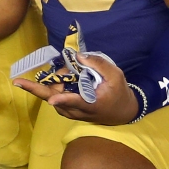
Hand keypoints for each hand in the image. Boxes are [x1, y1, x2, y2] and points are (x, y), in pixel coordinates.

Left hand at [12, 47, 138, 125]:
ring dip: (56, 80)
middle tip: (55, 71)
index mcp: (90, 104)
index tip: (52, 100)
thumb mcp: (115, 76)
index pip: (74, 102)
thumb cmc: (119, 93)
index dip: (62, 100)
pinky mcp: (65, 110)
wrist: (121, 112)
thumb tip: (77, 56)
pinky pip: (53, 96)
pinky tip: (66, 77)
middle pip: (53, 97)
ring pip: (50, 95)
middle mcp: (75, 110)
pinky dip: (55, 84)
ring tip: (71, 70)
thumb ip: (98, 64)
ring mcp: (68, 112)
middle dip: (47, 82)